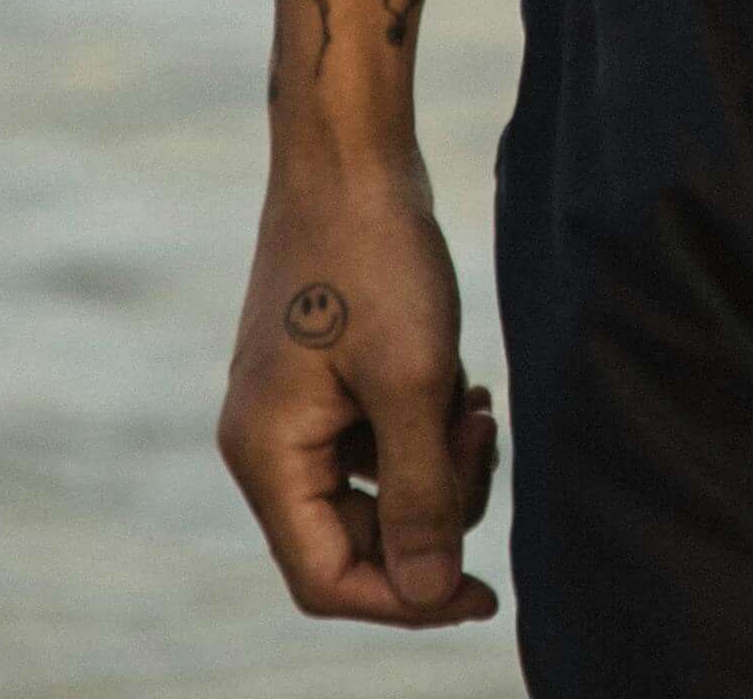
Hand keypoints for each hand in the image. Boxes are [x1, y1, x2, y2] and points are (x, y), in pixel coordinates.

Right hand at [217, 170, 502, 629]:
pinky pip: (380, 441)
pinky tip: (462, 383)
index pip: (326, 579)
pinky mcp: (326, 378)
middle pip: (355, 539)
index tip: (484, 592)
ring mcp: (294, 410)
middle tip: (482, 434)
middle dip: (434, 509)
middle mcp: (268, 442)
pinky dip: (426, 428)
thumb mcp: (414, 382)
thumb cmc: (375, 257)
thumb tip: (434, 593)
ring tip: (473, 397)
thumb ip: (422, 496)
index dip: (406, 599)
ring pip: (378, 490)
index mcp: (268, 454)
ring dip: (438, 464)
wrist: (351, 154)